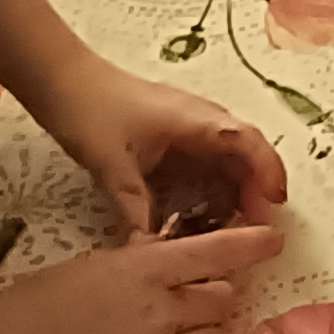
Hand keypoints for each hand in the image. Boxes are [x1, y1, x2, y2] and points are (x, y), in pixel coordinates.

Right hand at [0, 223, 281, 333]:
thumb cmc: (37, 303)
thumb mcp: (99, 264)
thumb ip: (147, 264)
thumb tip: (181, 266)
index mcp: (144, 271)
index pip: (217, 253)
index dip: (251, 245)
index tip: (272, 240)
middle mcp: (160, 315)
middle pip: (223, 299)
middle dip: (213, 292)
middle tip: (189, 292)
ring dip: (202, 328)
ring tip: (166, 325)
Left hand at [22, 56, 290, 243]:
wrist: (60, 80)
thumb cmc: (89, 111)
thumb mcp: (111, 166)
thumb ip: (135, 211)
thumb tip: (151, 252)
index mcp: (195, 120)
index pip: (248, 142)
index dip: (267, 173)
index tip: (273, 206)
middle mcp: (200, 120)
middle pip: (244, 154)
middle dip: (254, 191)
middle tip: (251, 229)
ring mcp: (187, 127)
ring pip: (226, 161)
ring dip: (233, 192)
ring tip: (228, 228)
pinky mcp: (172, 137)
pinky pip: (204, 164)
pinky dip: (210, 188)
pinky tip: (199, 214)